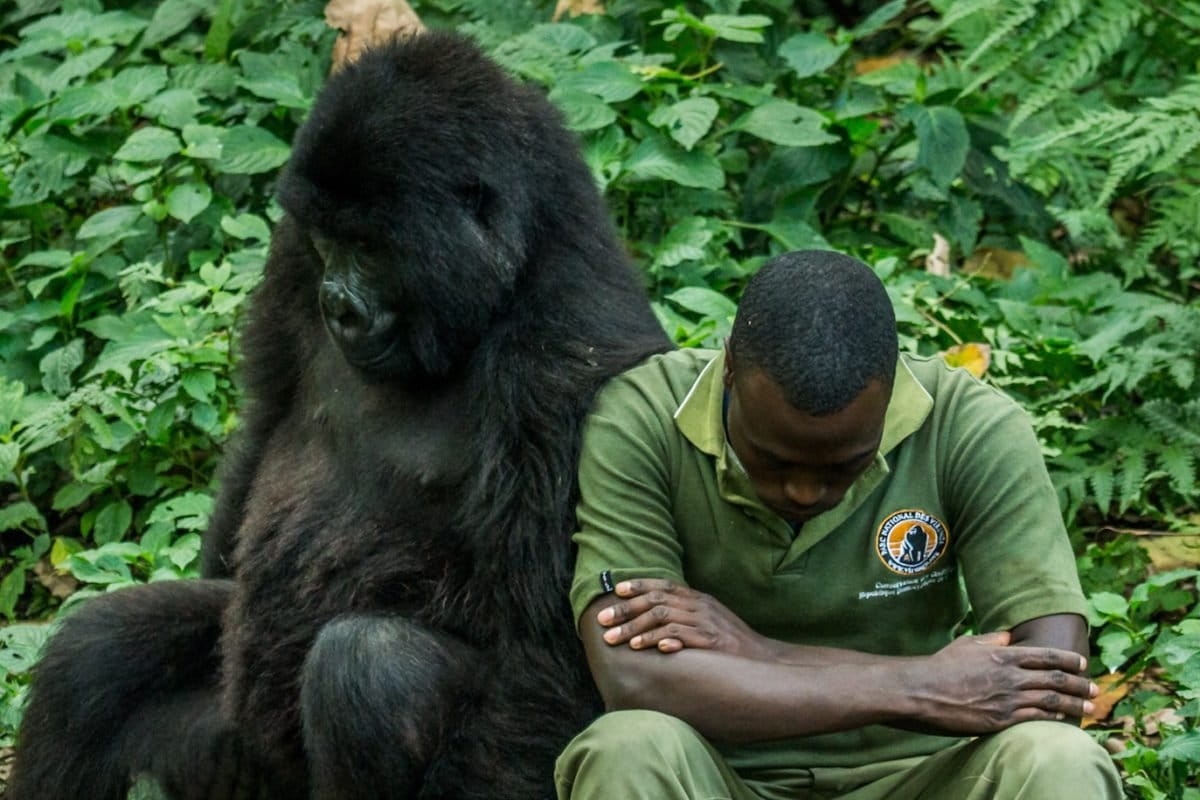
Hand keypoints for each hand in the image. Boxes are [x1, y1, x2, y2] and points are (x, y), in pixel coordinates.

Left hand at [595, 579, 774, 659]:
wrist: (764, 660)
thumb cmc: (732, 642)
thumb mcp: (709, 619)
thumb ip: (685, 612)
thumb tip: (654, 613)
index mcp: (698, 598)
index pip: (663, 585)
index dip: (638, 586)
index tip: (615, 591)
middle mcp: (700, 606)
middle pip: (656, 602)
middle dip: (625, 611)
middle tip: (602, 621)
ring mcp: (706, 624)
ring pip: (663, 619)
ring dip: (635, 629)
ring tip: (615, 640)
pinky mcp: (712, 643)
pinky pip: (683, 637)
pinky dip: (664, 640)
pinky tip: (650, 647)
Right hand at [906, 631, 1097, 733]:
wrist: (923, 690)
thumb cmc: (942, 665)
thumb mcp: (967, 643)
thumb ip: (991, 639)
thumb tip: (1008, 636)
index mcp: (1003, 654)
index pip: (1045, 655)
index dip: (1068, 659)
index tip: (1083, 663)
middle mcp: (1011, 675)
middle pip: (1055, 678)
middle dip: (1079, 684)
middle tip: (1095, 688)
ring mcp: (1007, 698)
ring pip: (1051, 700)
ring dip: (1074, 703)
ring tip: (1090, 707)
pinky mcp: (1001, 719)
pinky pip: (1036, 718)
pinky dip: (1054, 718)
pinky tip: (1065, 720)